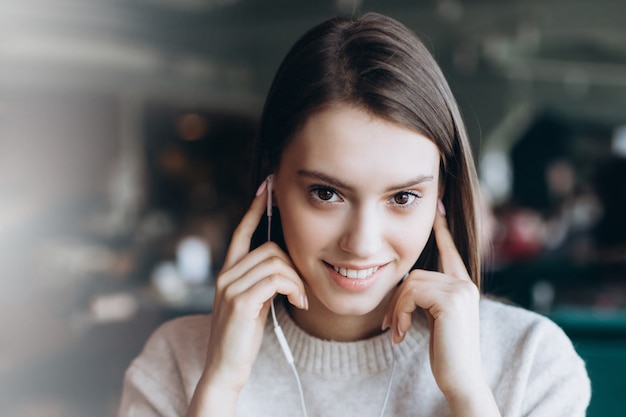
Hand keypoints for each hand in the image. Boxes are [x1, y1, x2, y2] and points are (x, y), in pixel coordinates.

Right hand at [188, 179, 307, 415]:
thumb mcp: (252, 302)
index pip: (240, 232)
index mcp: (228, 272)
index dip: (254, 209)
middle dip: (293, 265)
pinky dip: (294, 288)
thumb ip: (261, 280)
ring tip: (300, 299)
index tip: (266, 187)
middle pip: (269, 247)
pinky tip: (298, 303)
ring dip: (296, 280)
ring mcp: (230, 287)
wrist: (225, 367)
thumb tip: (283, 264)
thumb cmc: (242, 335)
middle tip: (300, 289)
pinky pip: (276, 279)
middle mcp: (225, 275)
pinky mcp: (239, 301)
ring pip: (276, 261)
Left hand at [383, 201, 498, 414]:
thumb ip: (428, 297)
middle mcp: (465, 283)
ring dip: (397, 309)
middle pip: (415, 273)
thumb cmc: (446, 353)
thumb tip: (406, 283)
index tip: (437, 205)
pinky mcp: (451, 300)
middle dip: (398, 299)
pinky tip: (403, 334)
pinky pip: (411, 294)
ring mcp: (460, 290)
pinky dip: (401, 314)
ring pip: (410, 283)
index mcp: (462, 285)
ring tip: (397, 331)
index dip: (441, 229)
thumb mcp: (436, 319)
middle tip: (391, 325)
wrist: (460, 379)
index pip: (450, 250)